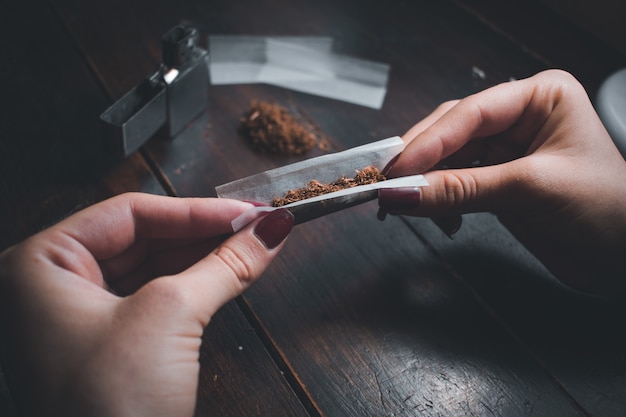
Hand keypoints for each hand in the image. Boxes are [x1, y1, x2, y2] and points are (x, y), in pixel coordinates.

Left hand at [0, 193, 293, 416]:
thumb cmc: (106, 407)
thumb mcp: (170, 317)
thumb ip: (226, 264)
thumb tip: (272, 228)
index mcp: (41, 265)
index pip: (129, 214)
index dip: (196, 210)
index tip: (249, 210)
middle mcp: (53, 286)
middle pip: (142, 238)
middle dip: (204, 232)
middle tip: (258, 225)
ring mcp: (80, 317)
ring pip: (152, 268)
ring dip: (205, 257)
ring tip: (253, 243)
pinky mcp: (108, 343)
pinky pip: (155, 299)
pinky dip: (195, 286)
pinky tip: (228, 272)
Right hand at [379, 69, 625, 294]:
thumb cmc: (606, 211)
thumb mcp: (529, 191)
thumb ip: (461, 191)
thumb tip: (399, 195)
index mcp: (539, 97)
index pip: (469, 113)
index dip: (428, 142)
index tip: (395, 170)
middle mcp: (520, 118)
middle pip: (451, 133)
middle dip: (420, 162)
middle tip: (386, 187)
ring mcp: (506, 151)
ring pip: (447, 161)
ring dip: (426, 186)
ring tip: (407, 208)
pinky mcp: (497, 181)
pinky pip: (454, 185)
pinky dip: (441, 203)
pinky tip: (443, 221)